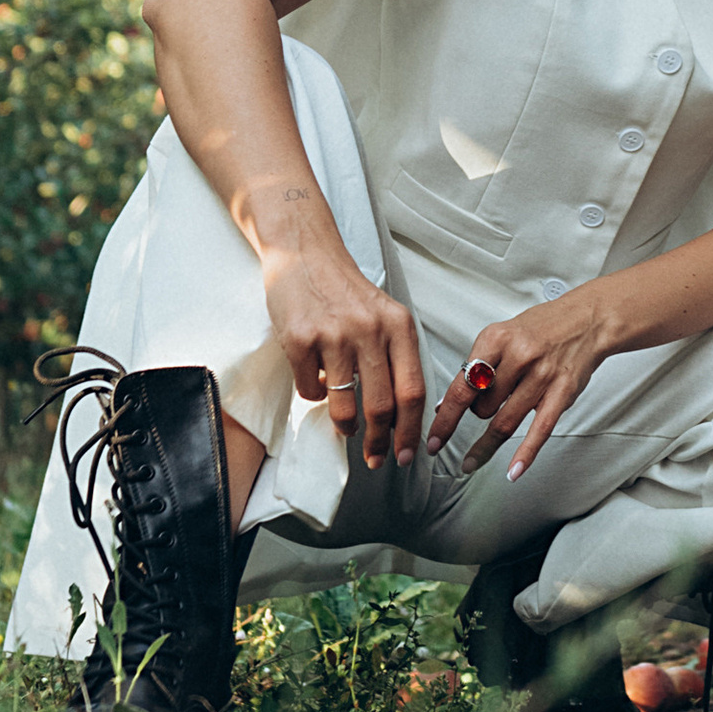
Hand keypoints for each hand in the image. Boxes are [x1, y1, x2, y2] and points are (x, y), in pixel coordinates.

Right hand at [260, 243, 425, 469]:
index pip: (413, 391)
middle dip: (380, 442)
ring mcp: (333, 335)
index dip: (411, 431)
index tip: (407, 455)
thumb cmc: (346, 292)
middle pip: (382, 405)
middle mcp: (370, 330)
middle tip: (376, 458)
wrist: (304, 253)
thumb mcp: (385, 316)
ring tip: (345, 424)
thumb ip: (396, 357)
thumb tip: (400, 417)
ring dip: (345, 425)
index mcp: (398, 326)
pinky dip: (313, 394)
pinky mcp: (299, 339)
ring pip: (344, 405)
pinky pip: (310, 390)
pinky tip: (314, 376)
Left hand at [432, 288, 617, 485]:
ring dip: (486, 444)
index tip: (433, 441)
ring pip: (504, 422)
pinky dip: (525, 454)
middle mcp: (519, 355)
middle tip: (483, 408)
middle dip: (477, 414)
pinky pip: (540, 430)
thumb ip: (474, 368)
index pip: (462, 387)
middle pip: (482, 407)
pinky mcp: (563, 392)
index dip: (445, 419)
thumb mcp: (500, 336)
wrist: (587, 319)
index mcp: (496, 338)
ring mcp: (543, 375)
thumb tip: (445, 405)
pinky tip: (513, 472)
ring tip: (473, 458)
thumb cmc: (539, 329)